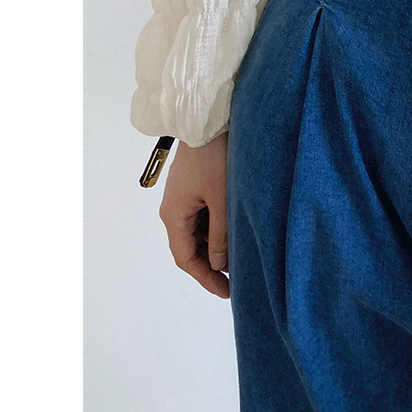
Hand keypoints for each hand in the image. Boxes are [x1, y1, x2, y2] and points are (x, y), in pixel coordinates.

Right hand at [159, 132, 229, 298]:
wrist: (208, 120)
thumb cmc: (215, 157)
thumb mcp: (221, 199)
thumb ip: (220, 234)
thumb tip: (218, 264)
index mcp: (174, 216)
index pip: (185, 258)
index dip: (205, 278)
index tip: (226, 291)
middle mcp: (173, 210)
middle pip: (189, 248)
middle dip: (211, 266)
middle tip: (235, 280)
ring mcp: (182, 198)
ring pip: (196, 234)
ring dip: (214, 248)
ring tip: (238, 260)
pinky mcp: (192, 188)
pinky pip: (201, 218)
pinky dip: (215, 230)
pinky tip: (232, 236)